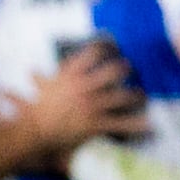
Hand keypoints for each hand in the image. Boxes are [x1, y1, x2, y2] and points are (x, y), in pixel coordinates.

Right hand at [19, 42, 143, 151]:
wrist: (33, 132)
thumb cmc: (35, 111)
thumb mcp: (39, 91)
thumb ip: (40, 80)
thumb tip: (31, 71)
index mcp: (71, 75)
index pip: (93, 53)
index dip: (105, 48)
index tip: (111, 47)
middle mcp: (85, 86)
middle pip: (115, 70)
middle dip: (125, 69)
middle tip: (131, 69)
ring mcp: (92, 105)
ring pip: (123, 96)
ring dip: (136, 95)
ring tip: (142, 95)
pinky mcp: (96, 123)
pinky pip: (121, 123)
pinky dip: (136, 125)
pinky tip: (149, 126)